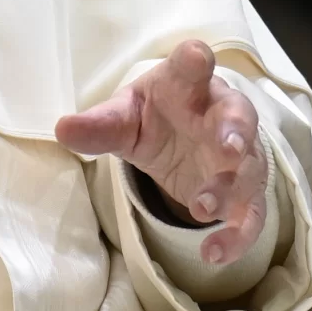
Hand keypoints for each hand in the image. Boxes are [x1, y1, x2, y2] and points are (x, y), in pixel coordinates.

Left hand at [54, 40, 266, 266]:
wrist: (180, 140)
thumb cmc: (154, 117)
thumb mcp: (124, 118)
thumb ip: (99, 124)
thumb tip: (62, 129)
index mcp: (186, 85)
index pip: (191, 65)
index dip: (195, 60)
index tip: (198, 57)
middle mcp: (219, 113)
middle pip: (237, 115)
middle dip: (234, 130)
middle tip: (228, 148)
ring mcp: (239, 153)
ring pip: (246, 168)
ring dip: (228, 188)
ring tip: (202, 209)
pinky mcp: (243, 190)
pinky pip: (249, 213)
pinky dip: (237, 235)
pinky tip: (214, 253)